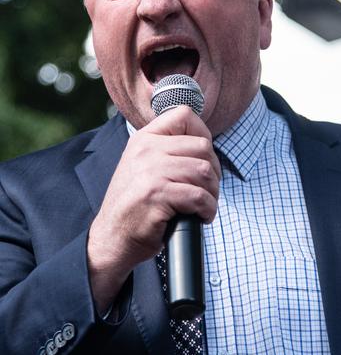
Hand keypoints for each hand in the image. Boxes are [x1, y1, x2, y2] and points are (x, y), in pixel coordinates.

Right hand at [87, 106, 219, 311]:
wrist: (112, 239)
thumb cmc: (136, 205)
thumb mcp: (144, 166)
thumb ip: (168, 150)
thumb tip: (206, 144)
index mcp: (144, 139)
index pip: (184, 115)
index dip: (203, 134)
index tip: (203, 159)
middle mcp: (146, 150)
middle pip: (203, 147)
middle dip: (213, 171)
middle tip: (207, 190)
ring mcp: (150, 171)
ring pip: (204, 172)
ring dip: (212, 193)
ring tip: (204, 205)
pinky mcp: (156, 194)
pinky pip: (199, 196)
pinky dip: (208, 209)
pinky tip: (200, 217)